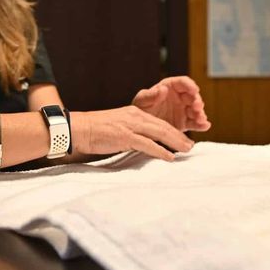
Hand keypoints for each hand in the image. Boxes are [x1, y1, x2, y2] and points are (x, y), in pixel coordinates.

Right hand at [70, 106, 193, 160]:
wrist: (78, 128)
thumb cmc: (97, 130)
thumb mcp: (119, 127)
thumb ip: (133, 132)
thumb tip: (145, 144)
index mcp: (135, 113)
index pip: (159, 122)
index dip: (174, 131)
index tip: (184, 140)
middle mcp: (136, 116)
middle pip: (163, 126)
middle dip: (179, 137)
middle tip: (191, 146)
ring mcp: (131, 125)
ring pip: (159, 132)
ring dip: (175, 142)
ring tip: (186, 150)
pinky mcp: (125, 136)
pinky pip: (147, 144)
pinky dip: (160, 150)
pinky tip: (169, 157)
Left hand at [132, 76, 210, 132]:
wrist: (140, 127)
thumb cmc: (140, 109)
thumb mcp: (141, 101)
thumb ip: (150, 95)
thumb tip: (162, 89)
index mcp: (170, 87)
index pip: (183, 82)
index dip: (190, 85)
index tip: (194, 90)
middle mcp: (179, 98)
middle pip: (193, 96)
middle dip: (197, 101)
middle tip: (197, 107)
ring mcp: (183, 110)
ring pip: (196, 110)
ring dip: (201, 114)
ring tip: (201, 119)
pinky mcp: (184, 123)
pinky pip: (194, 123)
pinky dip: (201, 125)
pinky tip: (205, 126)